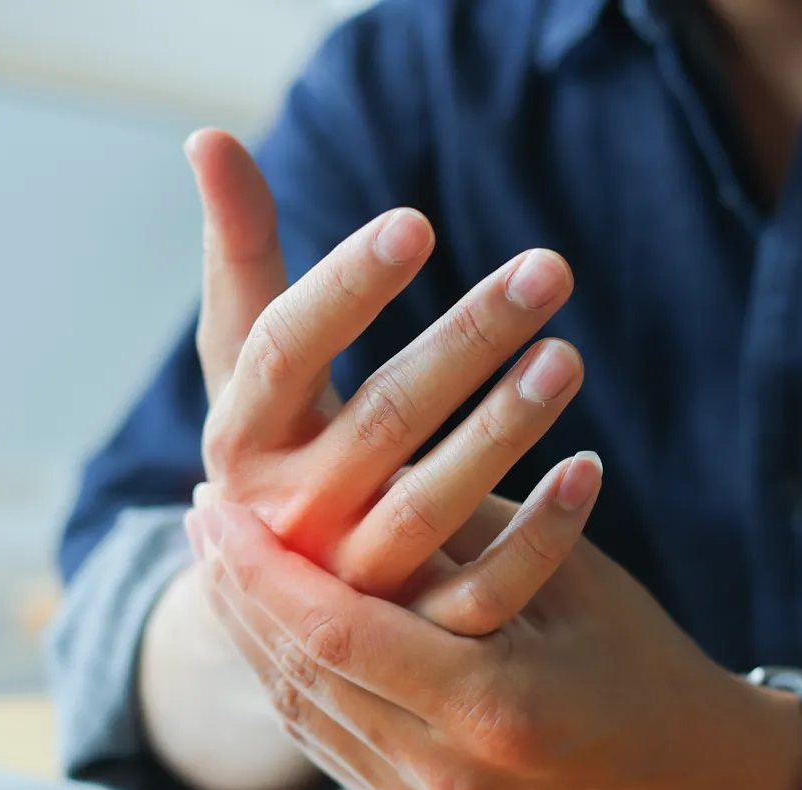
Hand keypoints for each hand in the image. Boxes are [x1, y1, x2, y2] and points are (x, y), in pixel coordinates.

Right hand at [185, 128, 583, 599]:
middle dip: (466, 336)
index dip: (345, 287)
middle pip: (380, 419)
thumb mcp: (249, 368)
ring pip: (435, 507)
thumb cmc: (280, 450)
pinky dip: (543, 532)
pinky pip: (489, 591)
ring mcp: (354, 587)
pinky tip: (591, 467)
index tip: (416, 223)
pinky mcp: (418, 642)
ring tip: (568, 356)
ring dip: (505, 428)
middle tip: (548, 267)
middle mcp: (288, 519)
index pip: (281, 353)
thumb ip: (241, 257)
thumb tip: (211, 135)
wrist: (283, 615)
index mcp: (240, 442)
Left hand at [189, 497, 801, 789]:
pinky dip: (286, 677)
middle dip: (238, 590)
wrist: (693, 778)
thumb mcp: (563, 572)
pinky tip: (265, 623)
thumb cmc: (643, 657)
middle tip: (199, 514)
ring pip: (299, 713)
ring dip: (250, 632)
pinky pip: (325, 743)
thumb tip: (349, 473)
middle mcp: (448, 774)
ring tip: (218, 559)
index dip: (264, 567)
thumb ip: (455, 536)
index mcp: (493, 708)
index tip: (217, 503)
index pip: (335, 632)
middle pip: (300, 674)